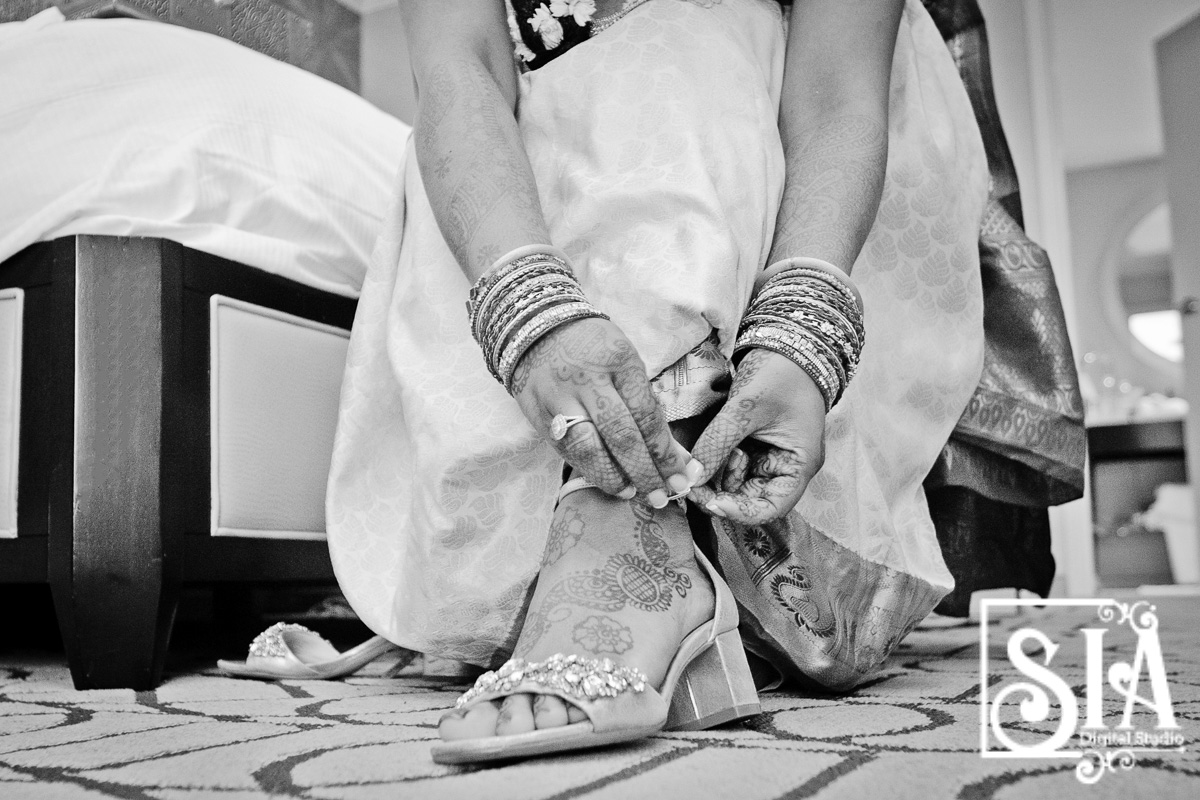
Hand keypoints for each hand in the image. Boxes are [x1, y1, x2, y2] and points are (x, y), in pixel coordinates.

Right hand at [511, 317, 697, 505]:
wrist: (537, 329)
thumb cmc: (594, 349)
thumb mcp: (627, 366)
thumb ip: (649, 410)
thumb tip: (679, 458)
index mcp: (618, 361)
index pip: (646, 416)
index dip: (664, 453)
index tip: (680, 478)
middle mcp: (586, 381)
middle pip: (618, 436)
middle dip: (643, 472)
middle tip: (660, 496)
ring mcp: (557, 399)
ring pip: (586, 449)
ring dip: (612, 478)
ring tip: (631, 493)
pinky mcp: (537, 414)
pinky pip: (565, 450)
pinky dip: (588, 470)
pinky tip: (606, 480)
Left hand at [686, 348, 825, 523]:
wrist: (785, 344)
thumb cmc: (779, 373)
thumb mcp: (747, 407)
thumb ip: (719, 441)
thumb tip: (690, 475)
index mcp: (797, 464)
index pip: (772, 507)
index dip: (741, 512)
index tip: (711, 502)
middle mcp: (784, 467)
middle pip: (750, 499)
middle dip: (719, 495)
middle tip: (689, 483)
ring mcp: (767, 457)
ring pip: (735, 484)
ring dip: (714, 478)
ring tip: (698, 458)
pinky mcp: (751, 446)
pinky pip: (729, 465)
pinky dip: (714, 463)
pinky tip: (701, 453)